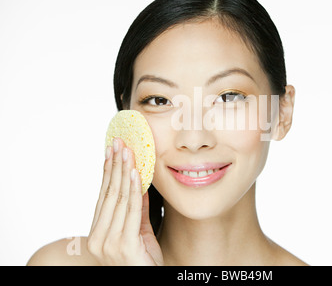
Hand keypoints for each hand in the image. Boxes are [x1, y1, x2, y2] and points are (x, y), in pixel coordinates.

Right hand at [87, 137, 163, 265]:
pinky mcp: (124, 247)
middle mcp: (100, 238)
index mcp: (100, 233)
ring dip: (123, 172)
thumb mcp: (140, 231)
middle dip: (114, 166)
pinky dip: (132, 190)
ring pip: (118, 199)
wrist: (148, 283)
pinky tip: (134, 174)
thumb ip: (138, 210)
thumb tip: (138, 184)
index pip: (103, 196)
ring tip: (127, 152)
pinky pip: (130, 212)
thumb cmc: (144, 262)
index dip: (107, 172)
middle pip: (108, 194)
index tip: (111, 151)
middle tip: (119, 143)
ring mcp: (110, 244)